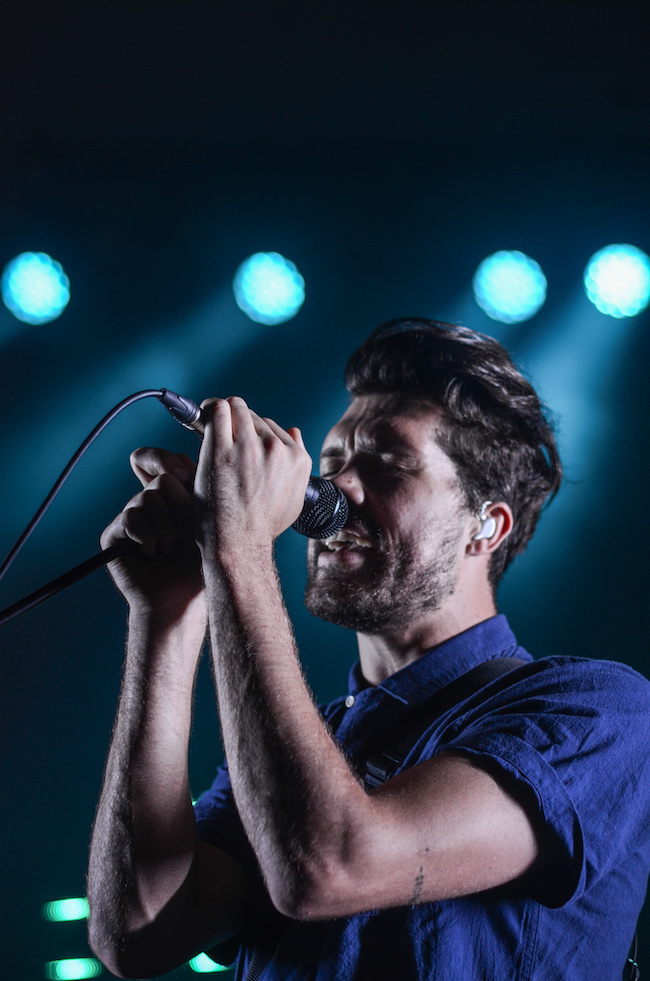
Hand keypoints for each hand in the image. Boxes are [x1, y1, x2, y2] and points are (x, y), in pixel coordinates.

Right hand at [100, 447, 204, 617]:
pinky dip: (148, 537)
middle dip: (182, 508)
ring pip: (148, 498)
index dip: (175, 466)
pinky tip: (153, 553)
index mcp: (175, 494)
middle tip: (188, 534)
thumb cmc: (202, 564)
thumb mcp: (210, 521)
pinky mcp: (114, 533)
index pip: (167, 460)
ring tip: (171, 549)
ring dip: (167, 528)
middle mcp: (150, 501)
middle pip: (163, 479)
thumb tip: (179, 465)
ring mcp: (131, 515)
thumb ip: (197, 488)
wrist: (182, 600)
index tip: (189, 483)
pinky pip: (131, 518)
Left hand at [194, 397, 311, 555]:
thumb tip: (294, 432)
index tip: (239, 438)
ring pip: (237, 407)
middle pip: (255, 417)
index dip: (254, 432)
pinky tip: (201, 414)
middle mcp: (277, 449)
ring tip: (209, 418)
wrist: (237, 544)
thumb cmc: (261, 527)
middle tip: (222, 430)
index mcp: (297, 459)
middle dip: (238, 421)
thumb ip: (296, 467)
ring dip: (224, 411)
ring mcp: (249, 447)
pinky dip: (209, 409)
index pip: (274, 428)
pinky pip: (217, 410)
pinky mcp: (221, 449)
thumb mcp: (293, 500)